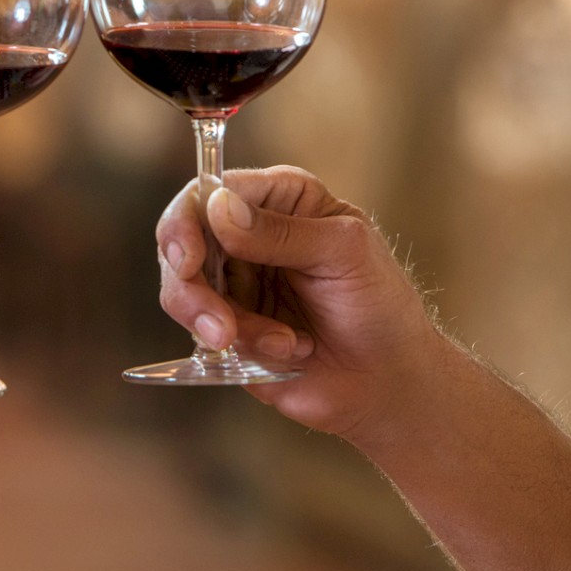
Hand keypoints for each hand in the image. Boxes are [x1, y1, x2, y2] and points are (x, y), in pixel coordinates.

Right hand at [156, 166, 430, 441]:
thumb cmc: (380, 305)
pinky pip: (203, 335)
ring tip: (277, 344)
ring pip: (182, 291)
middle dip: (190, 287)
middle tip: (219, 327)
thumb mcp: (343, 253)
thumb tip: (218, 208)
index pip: (211, 190)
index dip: (187, 219)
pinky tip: (290, 352)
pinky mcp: (229, 327)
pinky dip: (243, 347)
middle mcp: (248, 234)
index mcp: (280, 199)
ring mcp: (235, 283)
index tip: (188, 259)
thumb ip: (280, 232)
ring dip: (221, 324)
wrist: (388, 380)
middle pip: (182, 241)